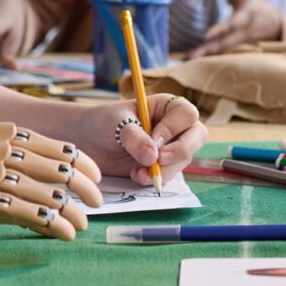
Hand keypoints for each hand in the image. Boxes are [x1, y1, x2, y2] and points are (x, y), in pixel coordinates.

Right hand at [0, 122, 101, 239]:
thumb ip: (25, 157)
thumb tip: (62, 182)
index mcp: (13, 133)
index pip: (61, 148)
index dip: (84, 165)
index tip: (96, 179)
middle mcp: (7, 150)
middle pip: (60, 171)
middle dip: (85, 189)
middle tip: (97, 203)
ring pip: (48, 195)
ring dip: (71, 213)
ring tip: (81, 225)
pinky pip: (31, 213)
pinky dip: (54, 224)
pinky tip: (65, 233)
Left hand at [82, 94, 208, 186]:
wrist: (88, 142)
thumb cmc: (103, 122)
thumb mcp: (116, 124)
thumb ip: (135, 138)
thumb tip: (153, 157)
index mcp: (166, 106)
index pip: (187, 114)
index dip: (174, 128)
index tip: (154, 140)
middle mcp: (174, 126)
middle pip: (197, 136)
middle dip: (179, 151)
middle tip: (158, 160)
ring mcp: (170, 147)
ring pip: (184, 159)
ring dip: (164, 169)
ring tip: (137, 172)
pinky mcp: (162, 165)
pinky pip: (170, 174)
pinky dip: (155, 178)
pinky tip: (136, 175)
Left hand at [186, 0, 285, 57]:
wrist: (274, 24)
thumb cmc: (256, 5)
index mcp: (246, 16)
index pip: (232, 24)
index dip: (219, 29)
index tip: (205, 35)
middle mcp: (243, 32)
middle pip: (225, 42)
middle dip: (208, 49)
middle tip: (191, 55)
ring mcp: (240, 41)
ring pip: (222, 49)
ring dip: (205, 54)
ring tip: (188, 58)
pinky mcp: (236, 46)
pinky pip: (221, 52)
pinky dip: (208, 55)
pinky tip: (194, 58)